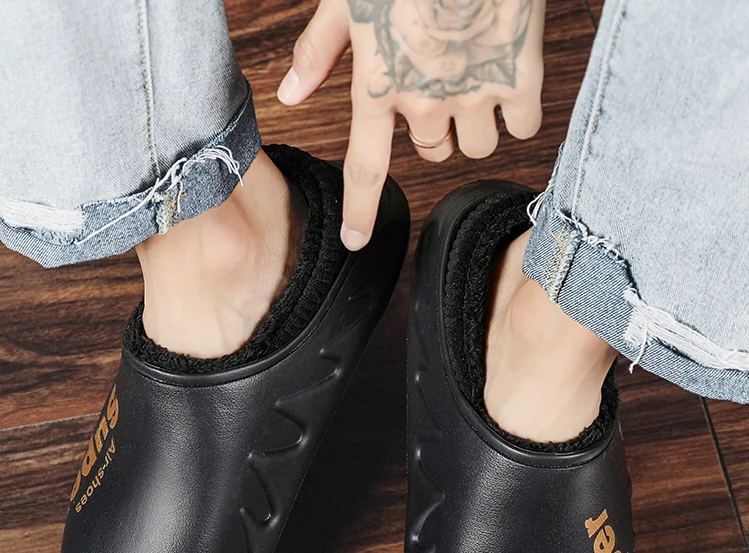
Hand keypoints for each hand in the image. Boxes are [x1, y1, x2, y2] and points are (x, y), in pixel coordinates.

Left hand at [278, 0, 545, 249]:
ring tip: (474, 79)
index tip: (357, 242)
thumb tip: (289, 95)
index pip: (365, 170)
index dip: (360, 213)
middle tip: (439, 84)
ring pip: (476, 148)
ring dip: (474, 126)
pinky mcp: (521, 77)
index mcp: (379, 85)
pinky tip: (509, 78)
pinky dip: (517, 112)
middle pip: (432, 152)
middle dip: (433, 129)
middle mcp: (426, 102)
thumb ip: (318, 51)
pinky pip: (523, 127)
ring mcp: (475, 93)